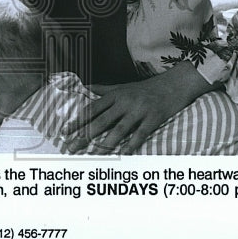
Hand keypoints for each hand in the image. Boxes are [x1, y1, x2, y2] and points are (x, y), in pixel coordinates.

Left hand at [64, 64, 210, 153]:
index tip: (64, 132)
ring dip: (104, 143)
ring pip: (119, 129)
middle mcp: (125, 102)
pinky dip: (132, 143)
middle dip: (84, 136)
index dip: (77, 121)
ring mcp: (139, 110)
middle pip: (100, 121)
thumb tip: (84, 88)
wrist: (173, 84)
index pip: (91, 109)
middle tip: (71, 148)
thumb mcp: (123, 86)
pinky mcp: (154, 118)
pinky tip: (123, 152)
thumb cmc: (145, 88)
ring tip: (91, 154)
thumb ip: (103, 90)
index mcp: (115, 95)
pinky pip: (140, 133)